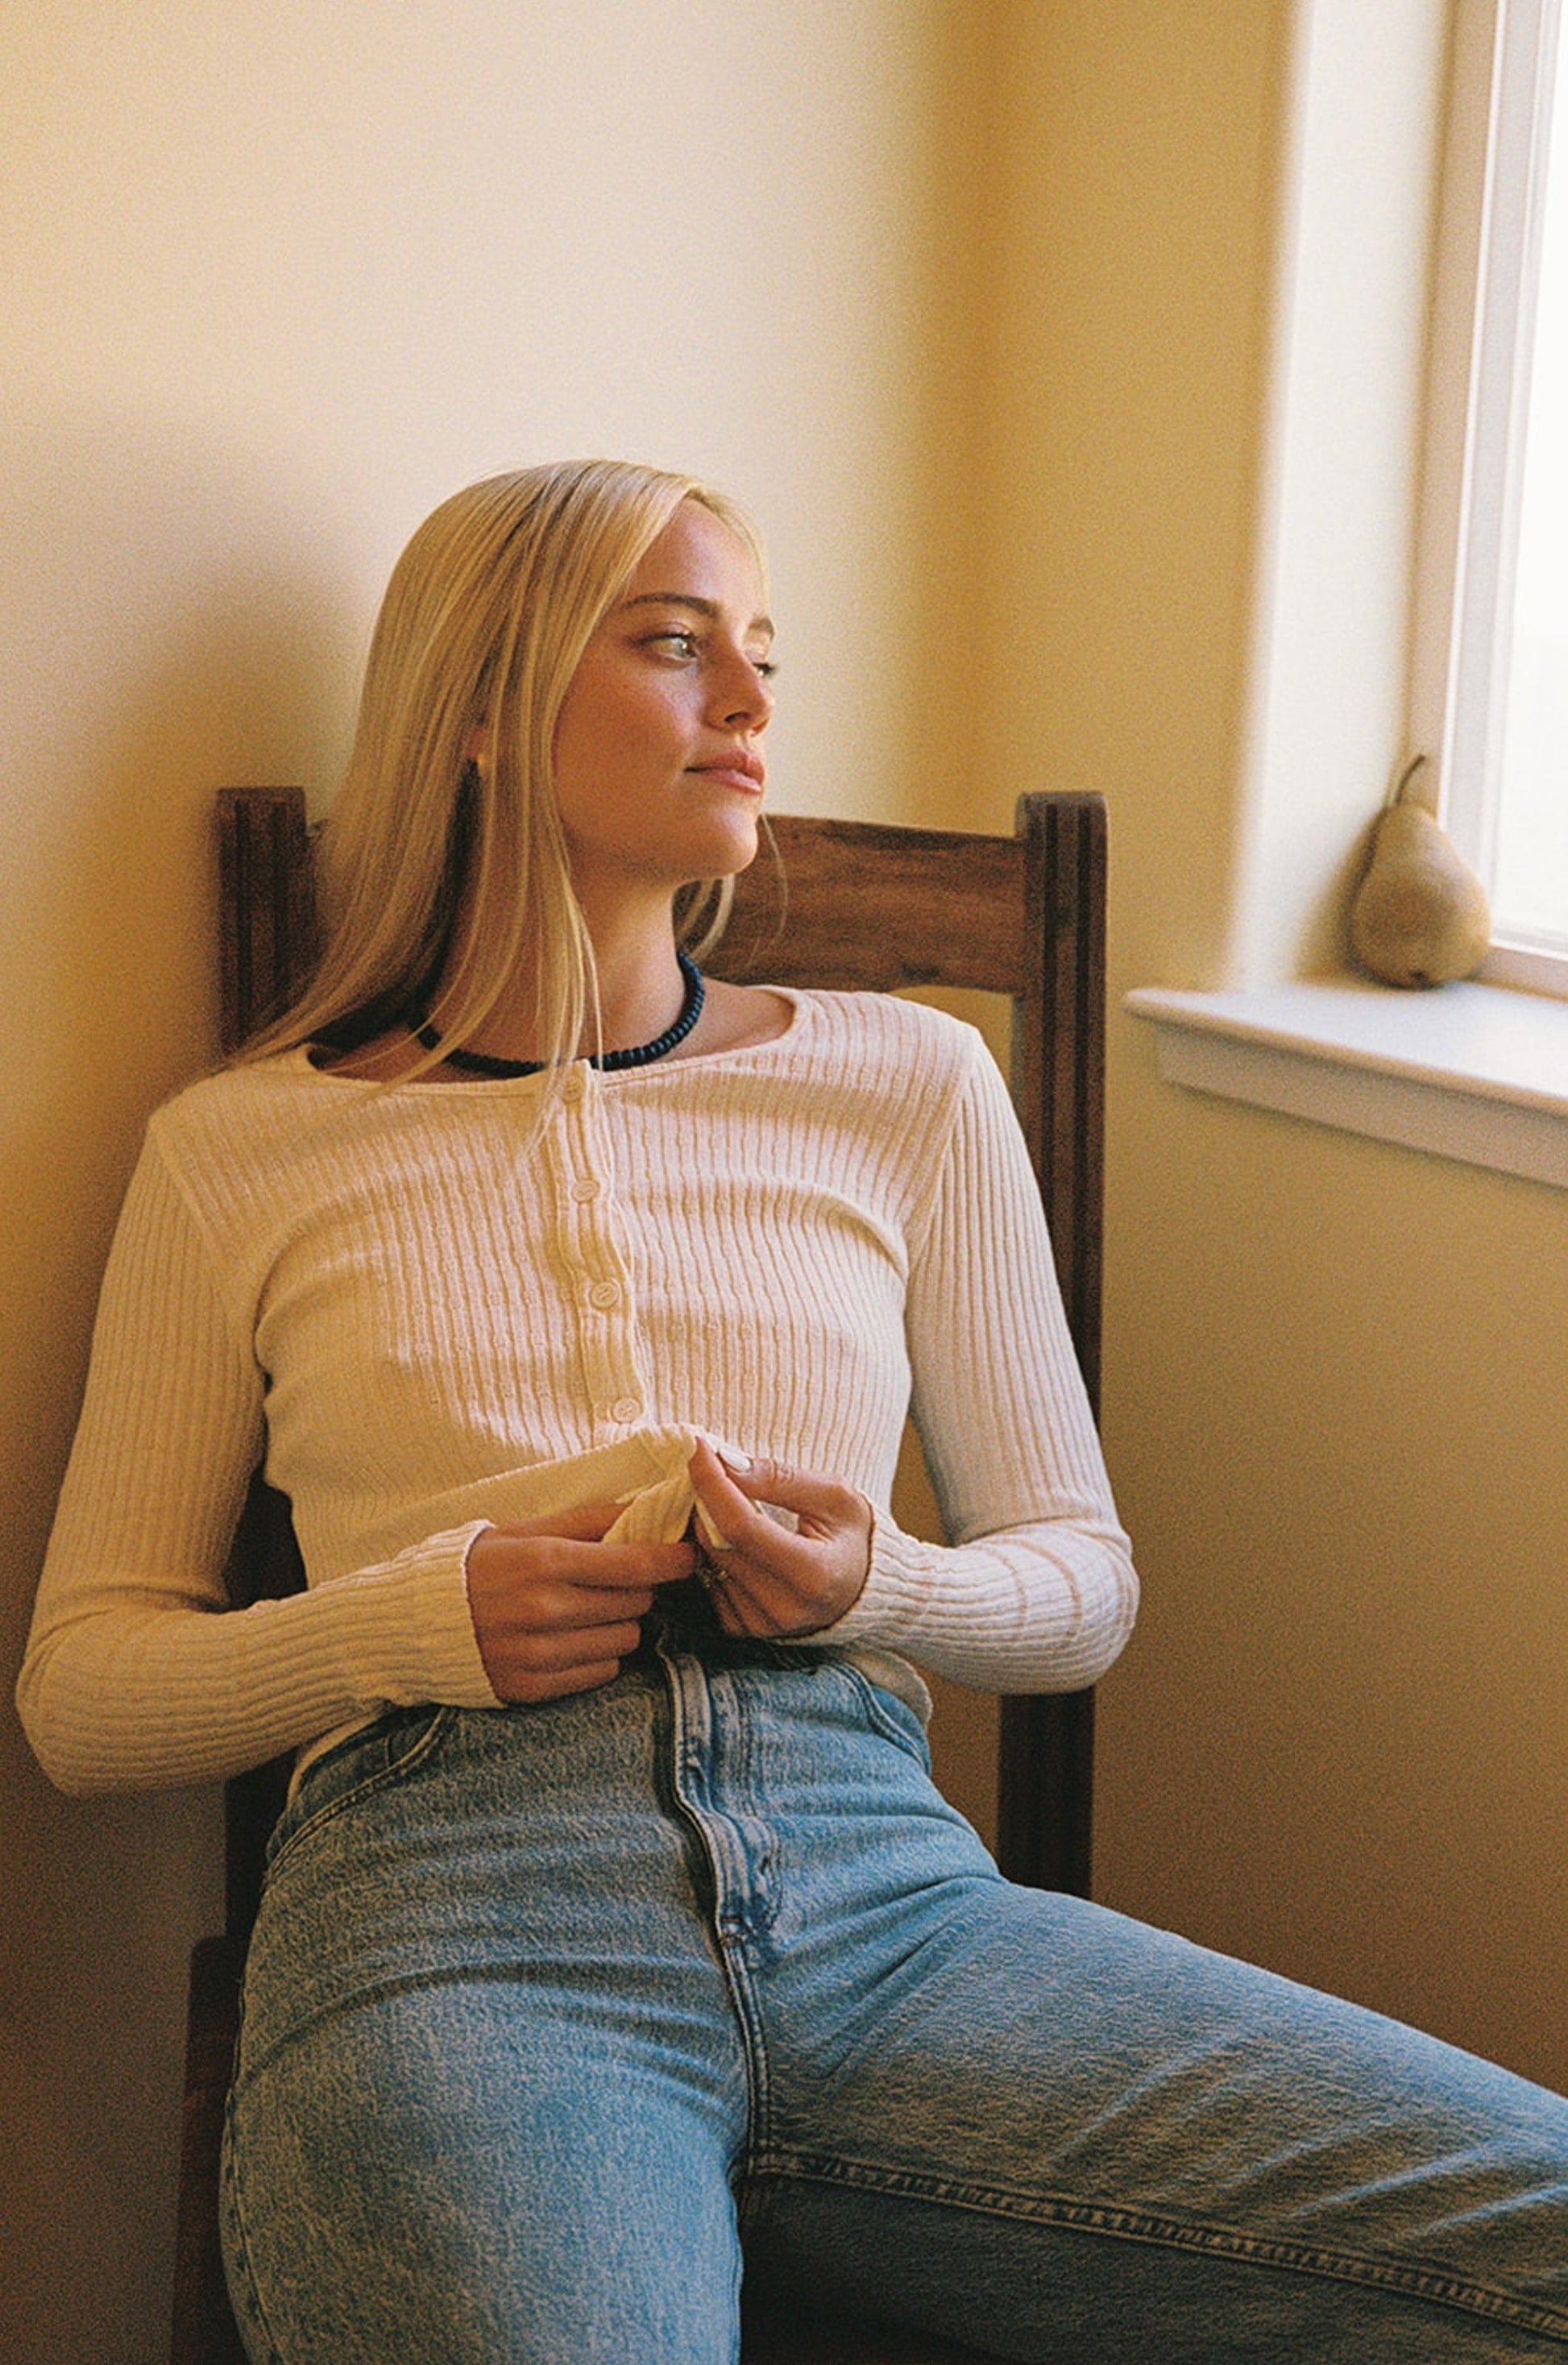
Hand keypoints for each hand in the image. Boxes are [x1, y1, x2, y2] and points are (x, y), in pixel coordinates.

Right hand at [465, 1505, 694, 1702]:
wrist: (414, 1622)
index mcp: (545, 1562)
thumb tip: (647, 1507)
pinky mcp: (534, 1689)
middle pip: (635, 1602)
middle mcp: (545, 1610)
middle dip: (636, 1589)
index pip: (634, 1563)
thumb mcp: (528, 1530)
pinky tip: (570, 1639)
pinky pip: (601, 1673)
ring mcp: (539, 1654)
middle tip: (616, 1580)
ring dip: (618, 1625)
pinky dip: (597, 1656)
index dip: (671, 1559)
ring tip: (586, 1611)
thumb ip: (590, 1520)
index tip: (689, 1555)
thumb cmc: (479, 1566)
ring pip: (625, 1640)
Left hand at [686, 1439, 871, 1639]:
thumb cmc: (852, 1534)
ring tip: (726, 1498)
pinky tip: (731, 1534)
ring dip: (705, 1522)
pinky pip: (707, 1582)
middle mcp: (785, 1608)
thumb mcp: (833, 1494)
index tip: (700, 1445)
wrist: (861, 1585)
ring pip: (707, 1561)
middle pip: (718, 1543)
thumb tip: (728, 1462)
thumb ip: (780, 1479)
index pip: (741, 1525)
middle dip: (705, 1497)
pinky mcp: (745, 1628)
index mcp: (814, 1575)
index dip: (712, 1482)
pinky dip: (711, 1551)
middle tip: (712, 1465)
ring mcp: (762, 1624)